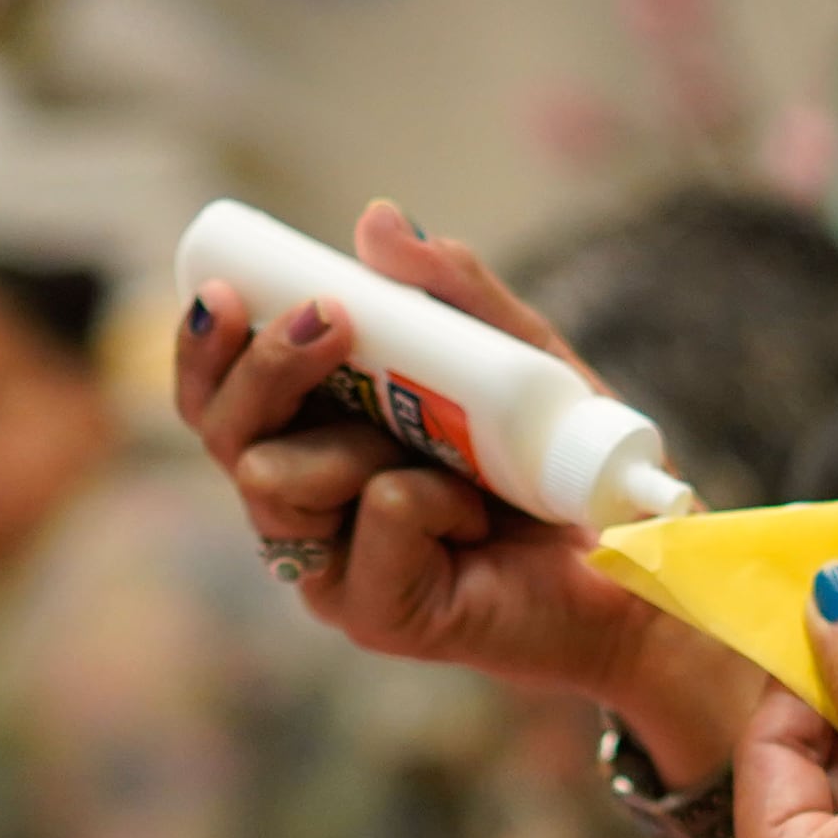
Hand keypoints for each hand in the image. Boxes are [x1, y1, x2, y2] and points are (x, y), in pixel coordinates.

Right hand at [173, 201, 672, 702]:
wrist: (633, 566)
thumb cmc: (560, 471)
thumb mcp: (517, 356)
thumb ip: (452, 291)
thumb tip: (376, 221)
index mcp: (314, 444)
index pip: (216, 401)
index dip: (203, 350)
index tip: (226, 292)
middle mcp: (306, 511)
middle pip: (225, 435)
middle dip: (266, 367)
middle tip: (332, 316)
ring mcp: (333, 571)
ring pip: (276, 478)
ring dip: (357, 438)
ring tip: (447, 455)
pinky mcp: (374, 616)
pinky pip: (378, 514)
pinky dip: (435, 495)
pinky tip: (479, 518)